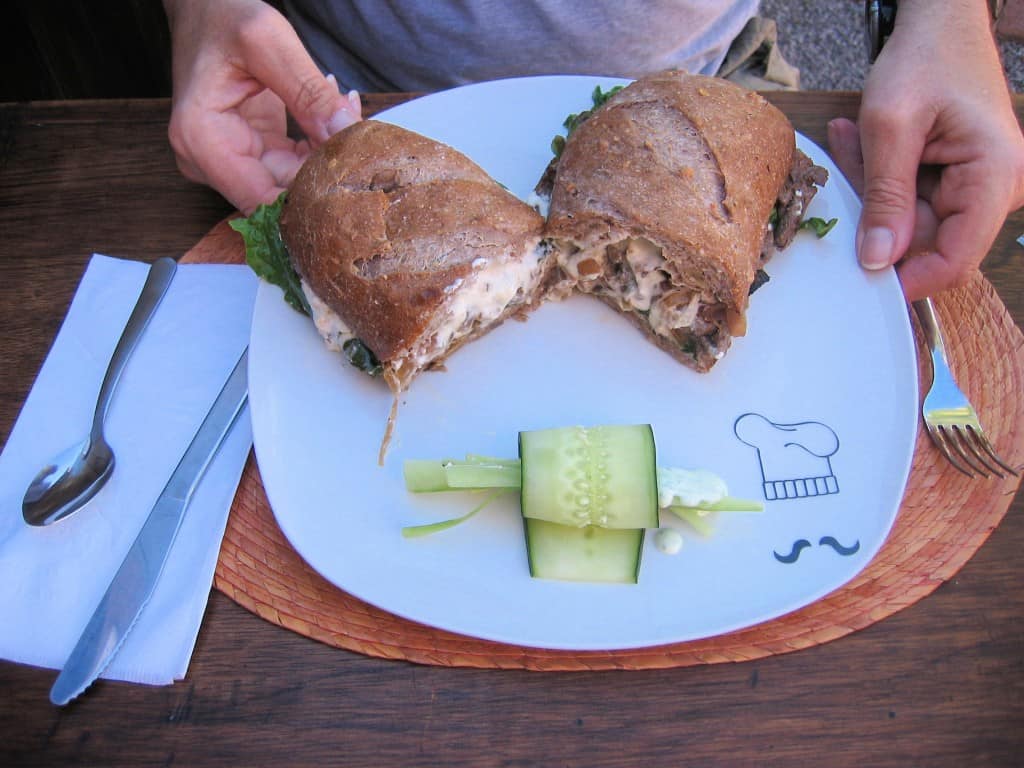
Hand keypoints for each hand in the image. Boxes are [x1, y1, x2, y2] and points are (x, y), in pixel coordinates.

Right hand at [164, 0, 360, 212]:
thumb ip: (309, 93)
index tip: (349, 179)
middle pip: (280, 193)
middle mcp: (208, 160)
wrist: (204, 7)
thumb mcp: (269, 43)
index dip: (308, 199)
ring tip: (348, 114)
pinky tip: (334, 116)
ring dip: (326, 157)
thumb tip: (346, 135)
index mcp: (201, 140)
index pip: (261, 200)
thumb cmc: (223, 17)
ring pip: (293, 181)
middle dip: (325, 171)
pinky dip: (318, 146)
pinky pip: (293, 165)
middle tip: (361, 139)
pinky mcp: (250, 151)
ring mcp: (229, 159)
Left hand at [828, 0, 1023, 299]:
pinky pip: (907, 202)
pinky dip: (877, 180)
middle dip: (876, 215)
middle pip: (926, 242)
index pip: (954, 260)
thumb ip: (884, 197)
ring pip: (909, 223)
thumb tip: (877, 261)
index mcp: (994, 177)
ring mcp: (976, 187)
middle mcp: (995, 189)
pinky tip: (862, 143)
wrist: (941, 22)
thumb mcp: (890, 127)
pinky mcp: (955, 182)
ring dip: (871, 191)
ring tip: (856, 140)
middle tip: (849, 165)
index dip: (906, 278)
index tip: (858, 273)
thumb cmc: (924, 57)